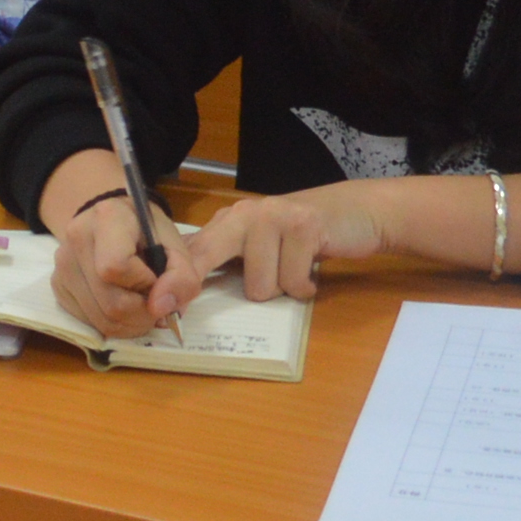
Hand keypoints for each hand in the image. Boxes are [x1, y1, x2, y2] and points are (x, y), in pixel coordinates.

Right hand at [42, 156, 184, 335]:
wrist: (113, 221)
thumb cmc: (147, 232)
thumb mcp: (177, 245)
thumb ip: (182, 275)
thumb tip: (161, 308)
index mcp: (107, 217)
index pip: (117, 267)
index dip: (144, 283)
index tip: (156, 277)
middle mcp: (76, 239)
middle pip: (111, 303)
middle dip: (143, 312)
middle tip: (155, 300)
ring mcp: (62, 265)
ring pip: (101, 320)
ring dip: (131, 323)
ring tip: (141, 304)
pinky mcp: (57, 286)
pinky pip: (89, 322)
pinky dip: (113, 322)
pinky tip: (121, 303)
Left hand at [172, 186, 390, 310]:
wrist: (358, 211)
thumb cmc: (302, 237)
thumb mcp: (259, 244)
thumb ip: (226, 260)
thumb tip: (183, 295)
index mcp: (226, 221)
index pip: (190, 253)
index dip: (174, 283)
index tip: (163, 308)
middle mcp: (242, 214)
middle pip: (208, 258)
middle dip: (212, 287)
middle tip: (234, 297)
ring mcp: (272, 216)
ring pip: (259, 286)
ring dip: (282, 288)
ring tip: (295, 268)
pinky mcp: (303, 225)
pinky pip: (294, 282)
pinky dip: (306, 287)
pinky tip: (312, 271)